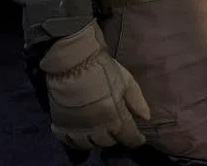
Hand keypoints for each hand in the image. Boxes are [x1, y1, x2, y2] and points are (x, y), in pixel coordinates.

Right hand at [37, 21, 150, 149]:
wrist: (73, 62)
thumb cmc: (103, 69)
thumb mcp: (126, 81)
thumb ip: (136, 101)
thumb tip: (146, 118)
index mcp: (114, 116)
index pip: (128, 137)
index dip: (135, 140)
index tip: (139, 139)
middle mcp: (96, 127)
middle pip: (108, 142)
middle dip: (115, 137)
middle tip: (118, 130)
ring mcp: (76, 127)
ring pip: (89, 144)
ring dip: (97, 141)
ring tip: (101, 132)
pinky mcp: (60, 124)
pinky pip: (68, 141)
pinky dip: (76, 141)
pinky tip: (82, 134)